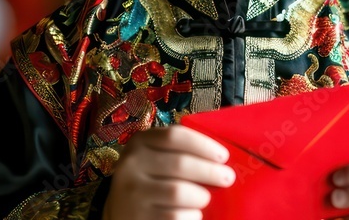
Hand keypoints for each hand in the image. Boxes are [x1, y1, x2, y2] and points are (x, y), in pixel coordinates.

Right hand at [102, 125, 235, 219]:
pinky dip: (191, 216)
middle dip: (210, 172)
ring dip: (201, 196)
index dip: (203, 144)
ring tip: (205, 198)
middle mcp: (131, 165)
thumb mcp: (155, 156)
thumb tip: (219, 157)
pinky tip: (194, 213)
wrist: (121, 210)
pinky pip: (174, 216)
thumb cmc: (150, 178)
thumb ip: (180, 150)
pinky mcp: (137, 217)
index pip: (175, 136)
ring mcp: (132, 193)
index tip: (223, 156)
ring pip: (178, 192)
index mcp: (139, 142)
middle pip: (180, 164)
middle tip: (228, 178)